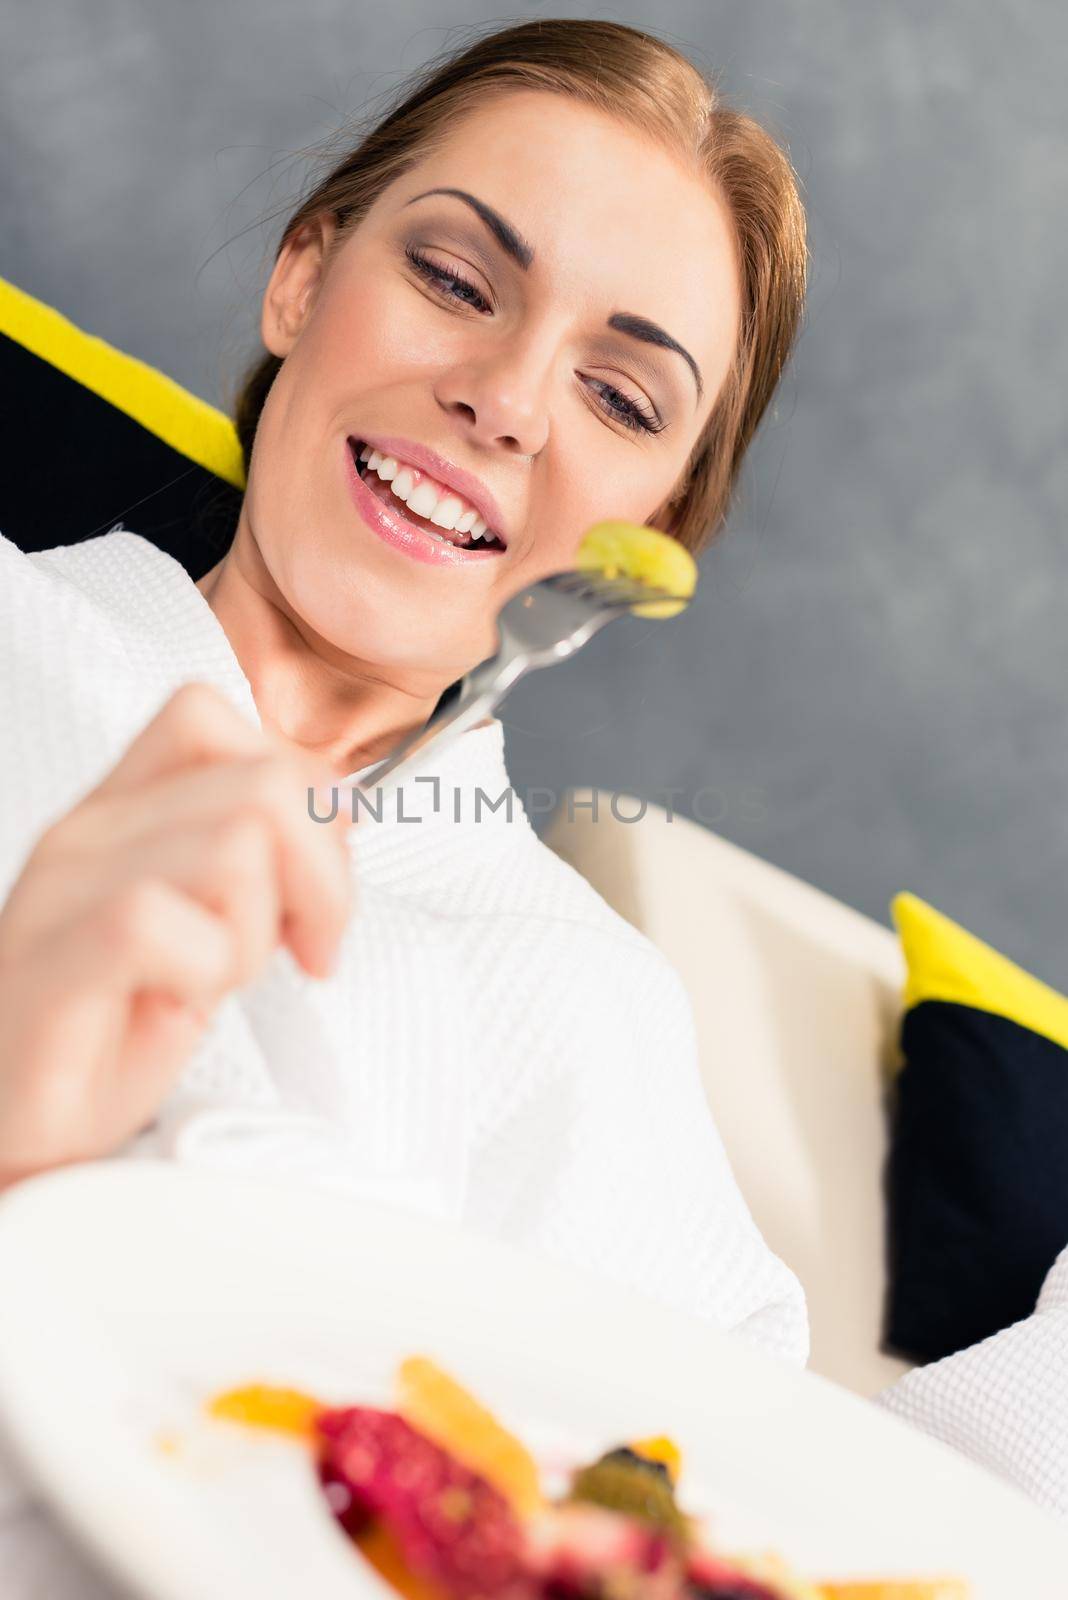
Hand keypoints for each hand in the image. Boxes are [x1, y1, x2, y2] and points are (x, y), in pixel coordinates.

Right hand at [0, 682, 354, 1189]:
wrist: (17, 1128)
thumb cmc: (106, 1036)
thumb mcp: (204, 926)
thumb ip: (256, 859)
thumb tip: (338, 814)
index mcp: (121, 810)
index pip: (211, 717)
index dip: (296, 789)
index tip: (312, 877)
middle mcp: (88, 831)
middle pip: (263, 783)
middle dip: (321, 877)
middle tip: (304, 949)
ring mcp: (63, 891)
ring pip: (234, 846)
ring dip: (260, 931)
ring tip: (220, 981)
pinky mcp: (53, 963)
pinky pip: (159, 921)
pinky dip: (207, 971)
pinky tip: (181, 1004)